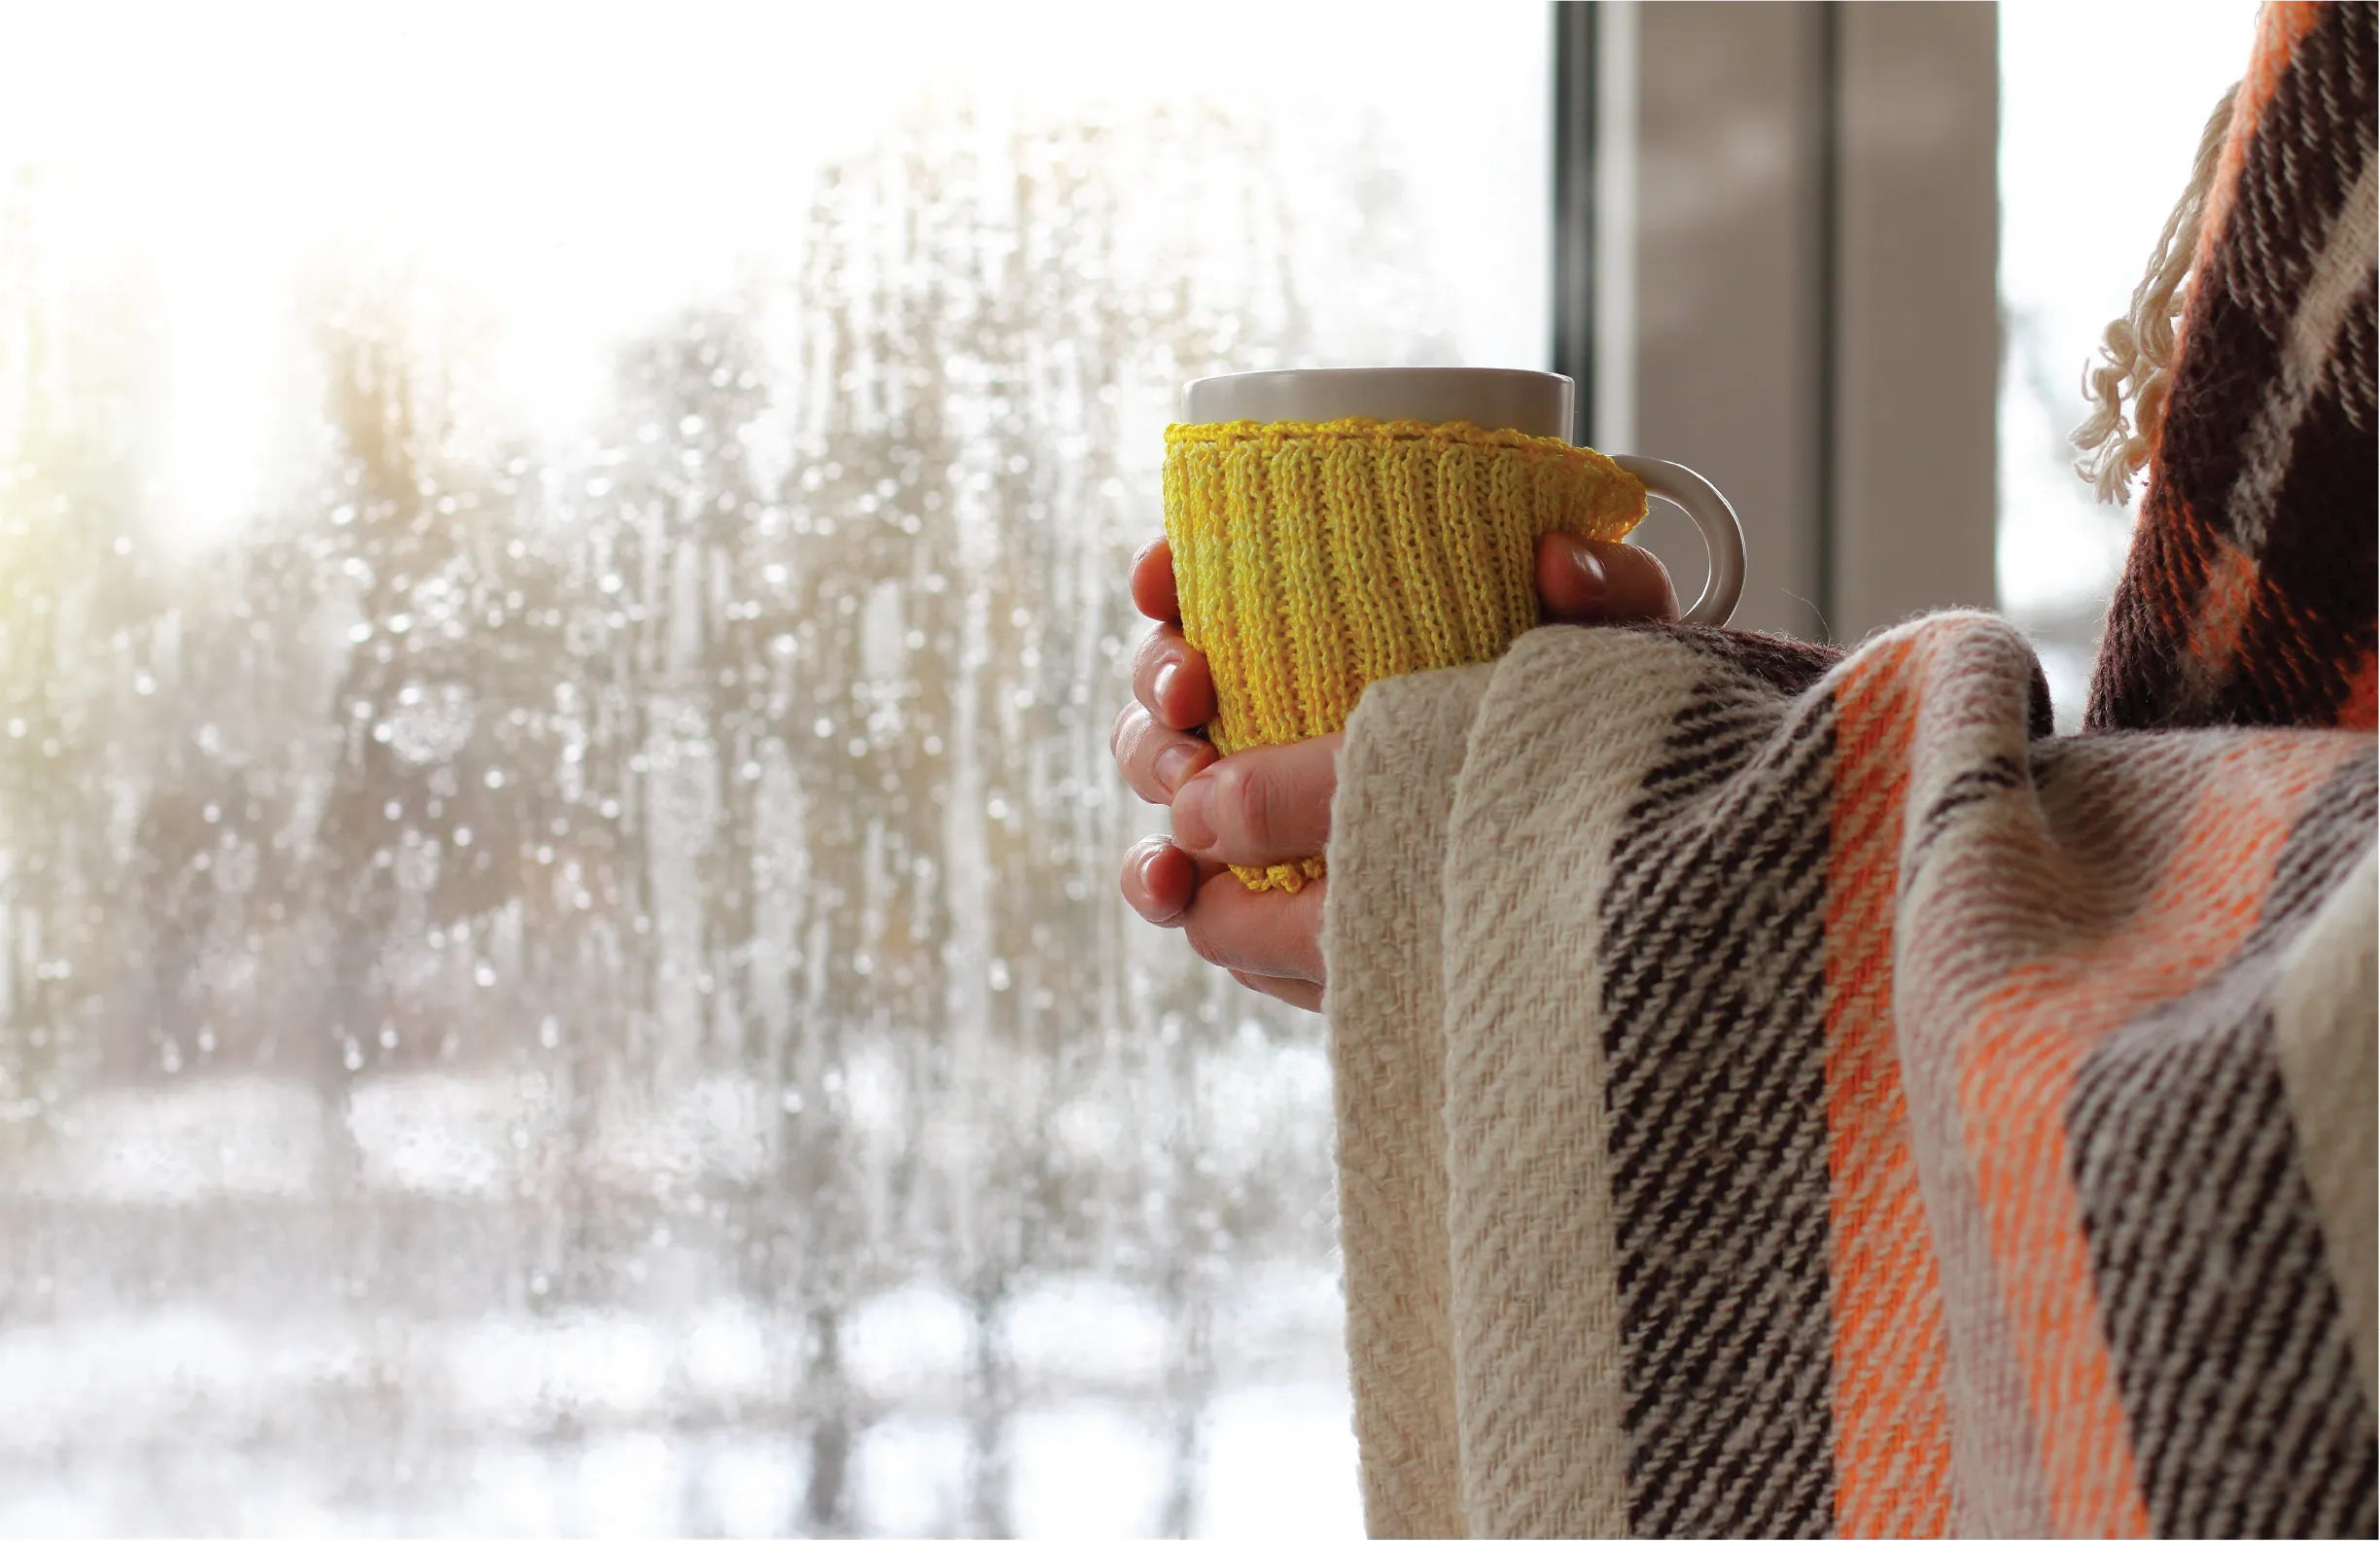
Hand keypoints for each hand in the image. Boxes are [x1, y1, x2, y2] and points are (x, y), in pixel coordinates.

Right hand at [1112, 530, 1678, 1010]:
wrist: (1644, 882)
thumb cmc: (1620, 742)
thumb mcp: (1633, 660)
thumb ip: (1613, 595)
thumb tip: (1554, 559)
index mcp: (1345, 625)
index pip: (1225, 576)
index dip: (1173, 571)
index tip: (1167, 582)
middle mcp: (1290, 707)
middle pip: (1176, 681)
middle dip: (1160, 682)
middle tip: (1197, 695)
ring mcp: (1274, 810)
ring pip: (1168, 782)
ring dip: (1153, 784)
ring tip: (1184, 792)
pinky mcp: (1277, 901)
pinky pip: (1196, 894)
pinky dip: (1168, 886)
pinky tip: (1180, 891)